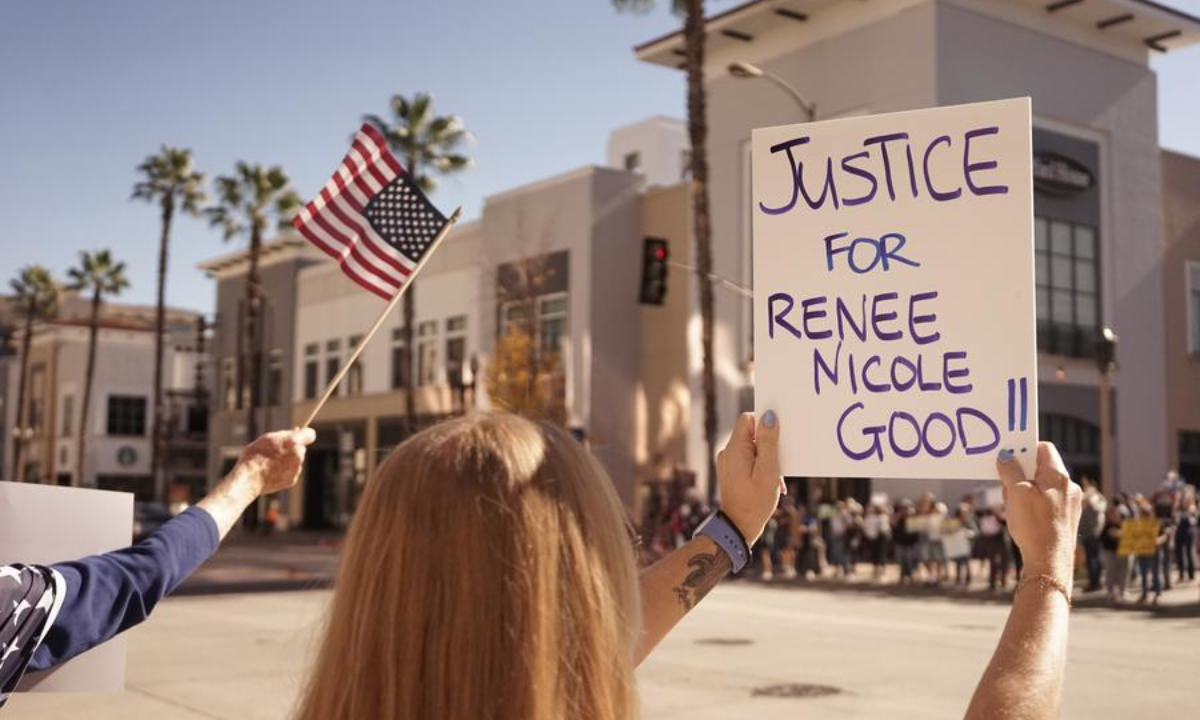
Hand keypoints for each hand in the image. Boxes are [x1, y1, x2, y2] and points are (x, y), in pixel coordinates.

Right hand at [227, 428, 316, 496]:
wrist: (249, 478)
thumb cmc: (255, 455)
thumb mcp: (268, 438)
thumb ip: (285, 435)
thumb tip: (297, 431)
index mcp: (293, 442)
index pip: (310, 434)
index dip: (304, 434)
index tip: (297, 435)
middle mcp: (299, 455)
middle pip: (301, 448)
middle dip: (292, 448)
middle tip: (277, 450)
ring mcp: (297, 469)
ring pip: (296, 461)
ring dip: (288, 460)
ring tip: (270, 462)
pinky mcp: (292, 480)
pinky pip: (291, 472)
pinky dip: (284, 471)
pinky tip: (271, 471)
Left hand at [716, 411, 783, 544]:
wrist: (739, 528)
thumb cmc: (755, 502)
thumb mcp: (768, 470)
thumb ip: (769, 442)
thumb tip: (769, 416)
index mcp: (734, 448)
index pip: (748, 419)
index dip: (765, 422)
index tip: (780, 435)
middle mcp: (728, 452)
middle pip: (751, 433)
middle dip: (769, 444)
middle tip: (780, 461)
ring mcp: (728, 463)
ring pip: (752, 447)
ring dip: (767, 458)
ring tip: (776, 477)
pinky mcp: (732, 472)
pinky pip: (749, 459)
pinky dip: (761, 466)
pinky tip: (771, 482)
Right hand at [996, 443, 1081, 585]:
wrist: (1049, 561)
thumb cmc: (1033, 525)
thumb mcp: (1016, 493)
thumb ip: (1010, 471)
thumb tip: (1005, 456)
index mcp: (1059, 476)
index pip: (1044, 448)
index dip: (1025, 449)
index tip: (1010, 457)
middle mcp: (1069, 487)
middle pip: (1042, 468)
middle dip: (1022, 473)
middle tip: (1007, 486)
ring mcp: (1071, 503)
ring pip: (1044, 486)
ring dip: (1026, 490)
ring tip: (1014, 506)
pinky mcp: (1067, 518)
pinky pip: (1048, 501)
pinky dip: (1034, 503)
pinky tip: (1024, 517)